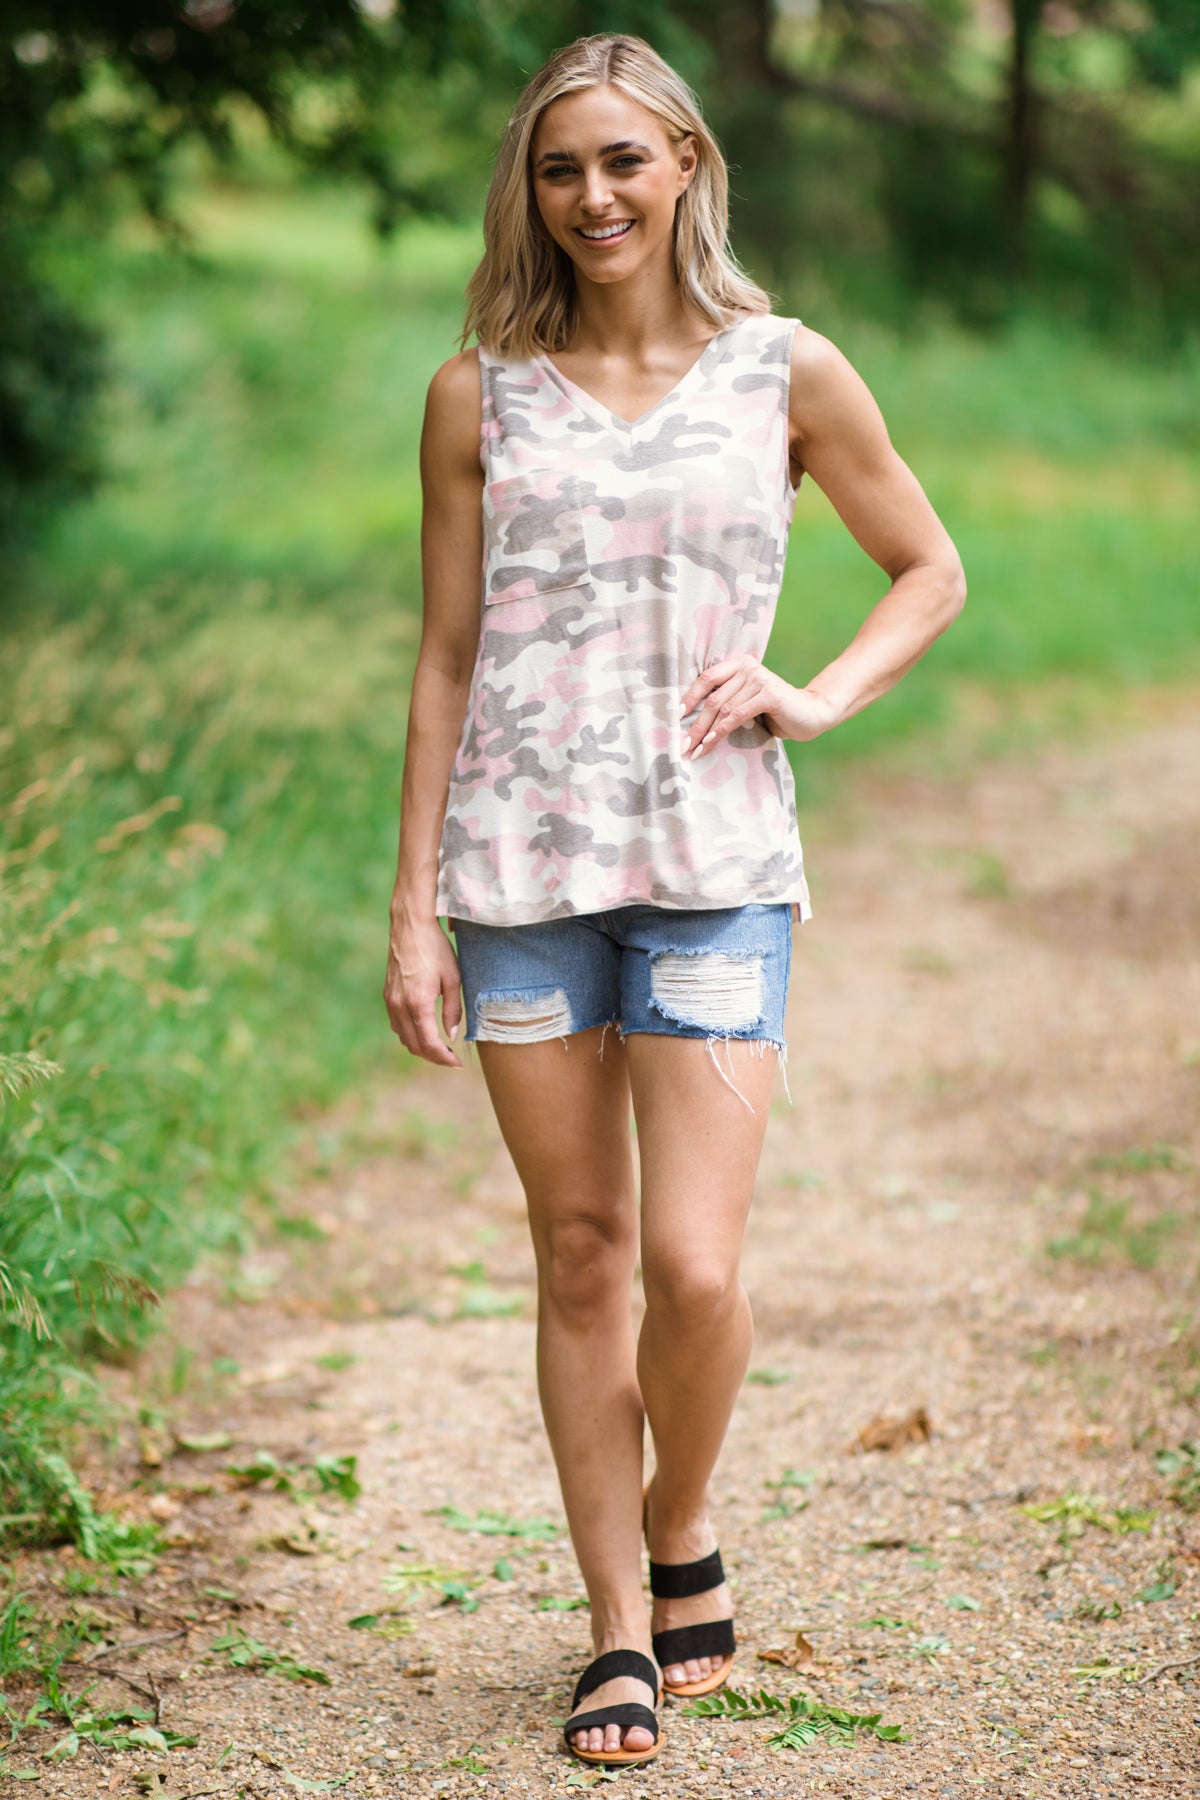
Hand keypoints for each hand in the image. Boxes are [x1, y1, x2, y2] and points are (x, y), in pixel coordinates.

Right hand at [383, 918, 463, 1068]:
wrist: (410, 927)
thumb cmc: (435, 950)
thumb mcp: (453, 979)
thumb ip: (453, 1010)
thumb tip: (452, 1035)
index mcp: (418, 1004)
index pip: (429, 1044)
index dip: (444, 1058)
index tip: (457, 1064)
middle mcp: (399, 1006)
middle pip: (414, 1046)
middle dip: (433, 1057)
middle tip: (451, 1059)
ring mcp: (390, 1001)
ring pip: (403, 1037)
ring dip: (421, 1047)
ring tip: (440, 1047)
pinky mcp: (387, 995)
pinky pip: (397, 1024)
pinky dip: (410, 1034)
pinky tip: (424, 1030)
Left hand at [680, 654, 839, 757]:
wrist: (812, 714)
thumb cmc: (776, 713)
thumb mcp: (746, 703)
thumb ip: (727, 702)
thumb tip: (691, 722)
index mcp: (740, 664)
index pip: (707, 679)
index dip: (688, 698)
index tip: (674, 717)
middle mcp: (748, 667)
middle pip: (712, 698)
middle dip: (695, 725)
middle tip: (682, 745)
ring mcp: (759, 679)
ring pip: (723, 709)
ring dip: (706, 733)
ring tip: (695, 751)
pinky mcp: (769, 694)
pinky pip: (737, 715)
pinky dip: (722, 730)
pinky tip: (711, 743)